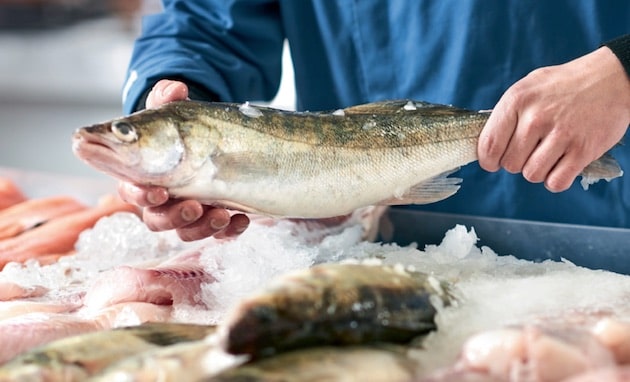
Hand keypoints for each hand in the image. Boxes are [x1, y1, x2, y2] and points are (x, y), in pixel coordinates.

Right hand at [117, 79, 249, 240]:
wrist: (208, 139)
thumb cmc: (180, 130)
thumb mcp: (174, 112)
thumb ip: (167, 99)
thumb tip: (174, 88)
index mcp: (142, 175)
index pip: (131, 191)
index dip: (140, 195)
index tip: (158, 191)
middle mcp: (162, 199)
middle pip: (158, 220)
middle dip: (175, 217)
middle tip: (194, 207)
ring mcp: (187, 211)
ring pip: (187, 231)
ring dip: (203, 227)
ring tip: (222, 215)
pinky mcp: (212, 217)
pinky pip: (218, 234)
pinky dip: (229, 231)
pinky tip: (241, 220)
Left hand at [478, 47, 629, 191]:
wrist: (612, 77)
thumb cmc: (564, 84)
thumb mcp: (528, 87)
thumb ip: (507, 114)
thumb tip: (486, 144)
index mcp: (517, 101)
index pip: (489, 145)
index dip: (488, 161)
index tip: (493, 162)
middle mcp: (536, 117)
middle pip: (510, 164)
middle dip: (517, 163)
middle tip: (530, 151)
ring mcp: (561, 134)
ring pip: (531, 175)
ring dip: (537, 171)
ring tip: (547, 155)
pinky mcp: (583, 150)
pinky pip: (556, 182)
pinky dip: (556, 180)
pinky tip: (560, 166)